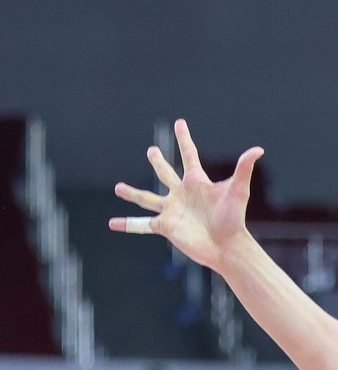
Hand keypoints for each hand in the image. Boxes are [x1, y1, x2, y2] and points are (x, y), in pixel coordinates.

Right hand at [112, 118, 261, 272]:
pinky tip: (112, 223)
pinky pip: (142, 224)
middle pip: (166, 174)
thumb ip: (243, 169)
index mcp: (196, 182)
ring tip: (118, 188)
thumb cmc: (233, 218)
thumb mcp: (237, 191)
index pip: (189, 155)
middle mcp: (181, 194)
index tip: (179, 123)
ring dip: (132, 193)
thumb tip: (257, 150)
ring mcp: (171, 209)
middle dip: (159, 162)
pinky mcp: (165, 225)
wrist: (226, 246)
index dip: (184, 139)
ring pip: (147, 198)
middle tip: (151, 151)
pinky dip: (127, 224)